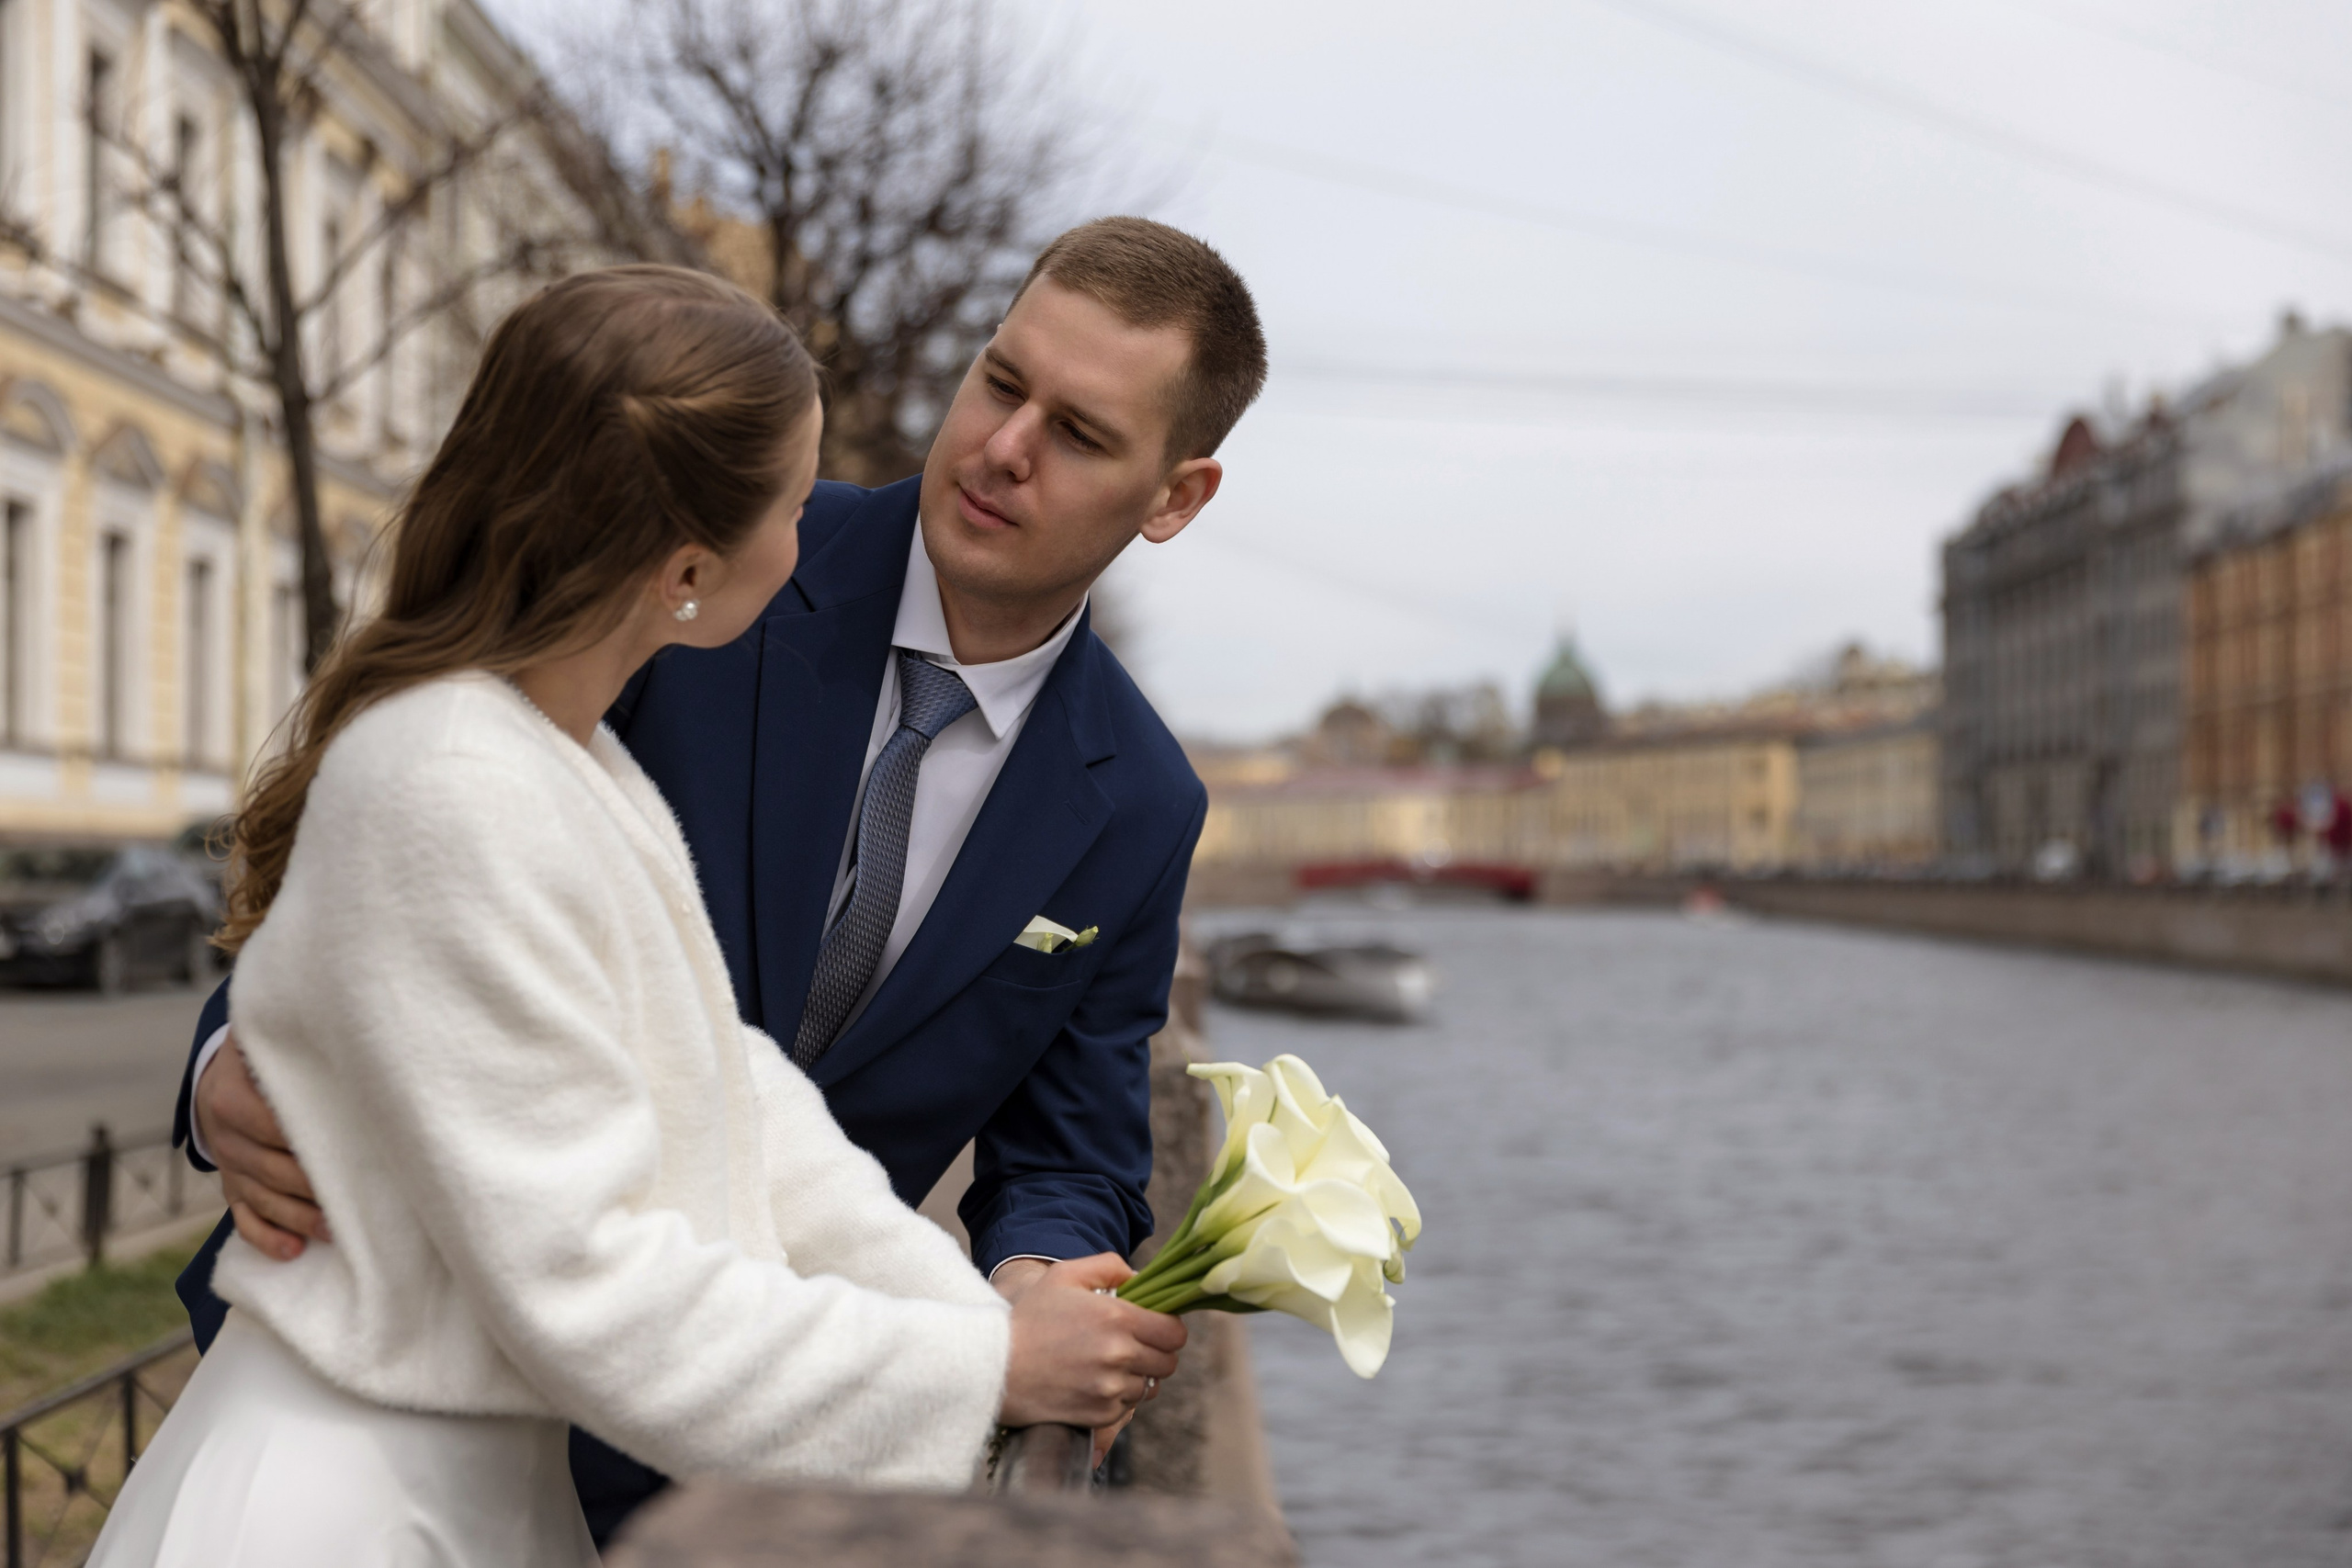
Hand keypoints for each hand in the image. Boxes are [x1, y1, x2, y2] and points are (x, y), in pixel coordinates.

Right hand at [196, 1032, 328, 1259]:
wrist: (216, 1082)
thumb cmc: (257, 1057)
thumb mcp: (259, 1039)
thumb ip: (285, 1034)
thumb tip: (329, 1013)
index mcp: (230, 1099)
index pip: (271, 1125)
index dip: (307, 1140)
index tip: (349, 1148)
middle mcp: (226, 1138)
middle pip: (271, 1169)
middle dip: (312, 1186)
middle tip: (355, 1198)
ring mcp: (230, 1168)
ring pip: (262, 1199)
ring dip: (298, 1218)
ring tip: (336, 1231)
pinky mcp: (233, 1189)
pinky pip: (243, 1220)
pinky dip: (266, 1238)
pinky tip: (294, 1251)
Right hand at [999, 1254, 1184, 1432]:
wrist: (994, 1368)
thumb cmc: (1030, 1319)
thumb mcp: (1065, 1276)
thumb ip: (1109, 1266)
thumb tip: (1140, 1278)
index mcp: (1117, 1318)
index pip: (1174, 1332)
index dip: (1168, 1329)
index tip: (1153, 1327)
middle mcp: (1119, 1355)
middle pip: (1169, 1362)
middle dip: (1156, 1353)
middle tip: (1132, 1345)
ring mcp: (1110, 1388)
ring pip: (1150, 1386)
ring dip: (1137, 1376)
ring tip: (1109, 1365)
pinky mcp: (1100, 1415)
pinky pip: (1127, 1407)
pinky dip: (1118, 1397)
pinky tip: (1094, 1383)